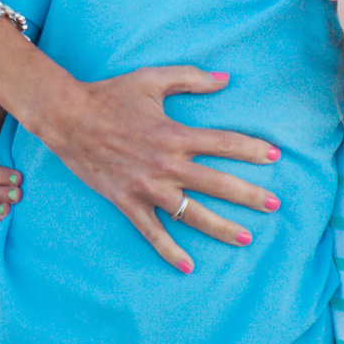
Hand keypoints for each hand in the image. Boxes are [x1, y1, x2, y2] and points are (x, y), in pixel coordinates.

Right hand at [25, 64, 281, 273]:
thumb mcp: (150, 79)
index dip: (252, 149)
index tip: (275, 155)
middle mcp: (166, 164)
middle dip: (251, 195)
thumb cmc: (110, 95)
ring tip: (246, 238)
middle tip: (275, 204)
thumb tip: (225, 78)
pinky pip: (152, 232)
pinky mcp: (128, 201)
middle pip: (218, 184)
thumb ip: (190, 78)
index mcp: (174, 134)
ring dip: (222, 227)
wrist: (68, 117)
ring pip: (192, 213)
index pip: (224, 143)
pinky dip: (169, 250)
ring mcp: (147, 186)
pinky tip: (188, 266)